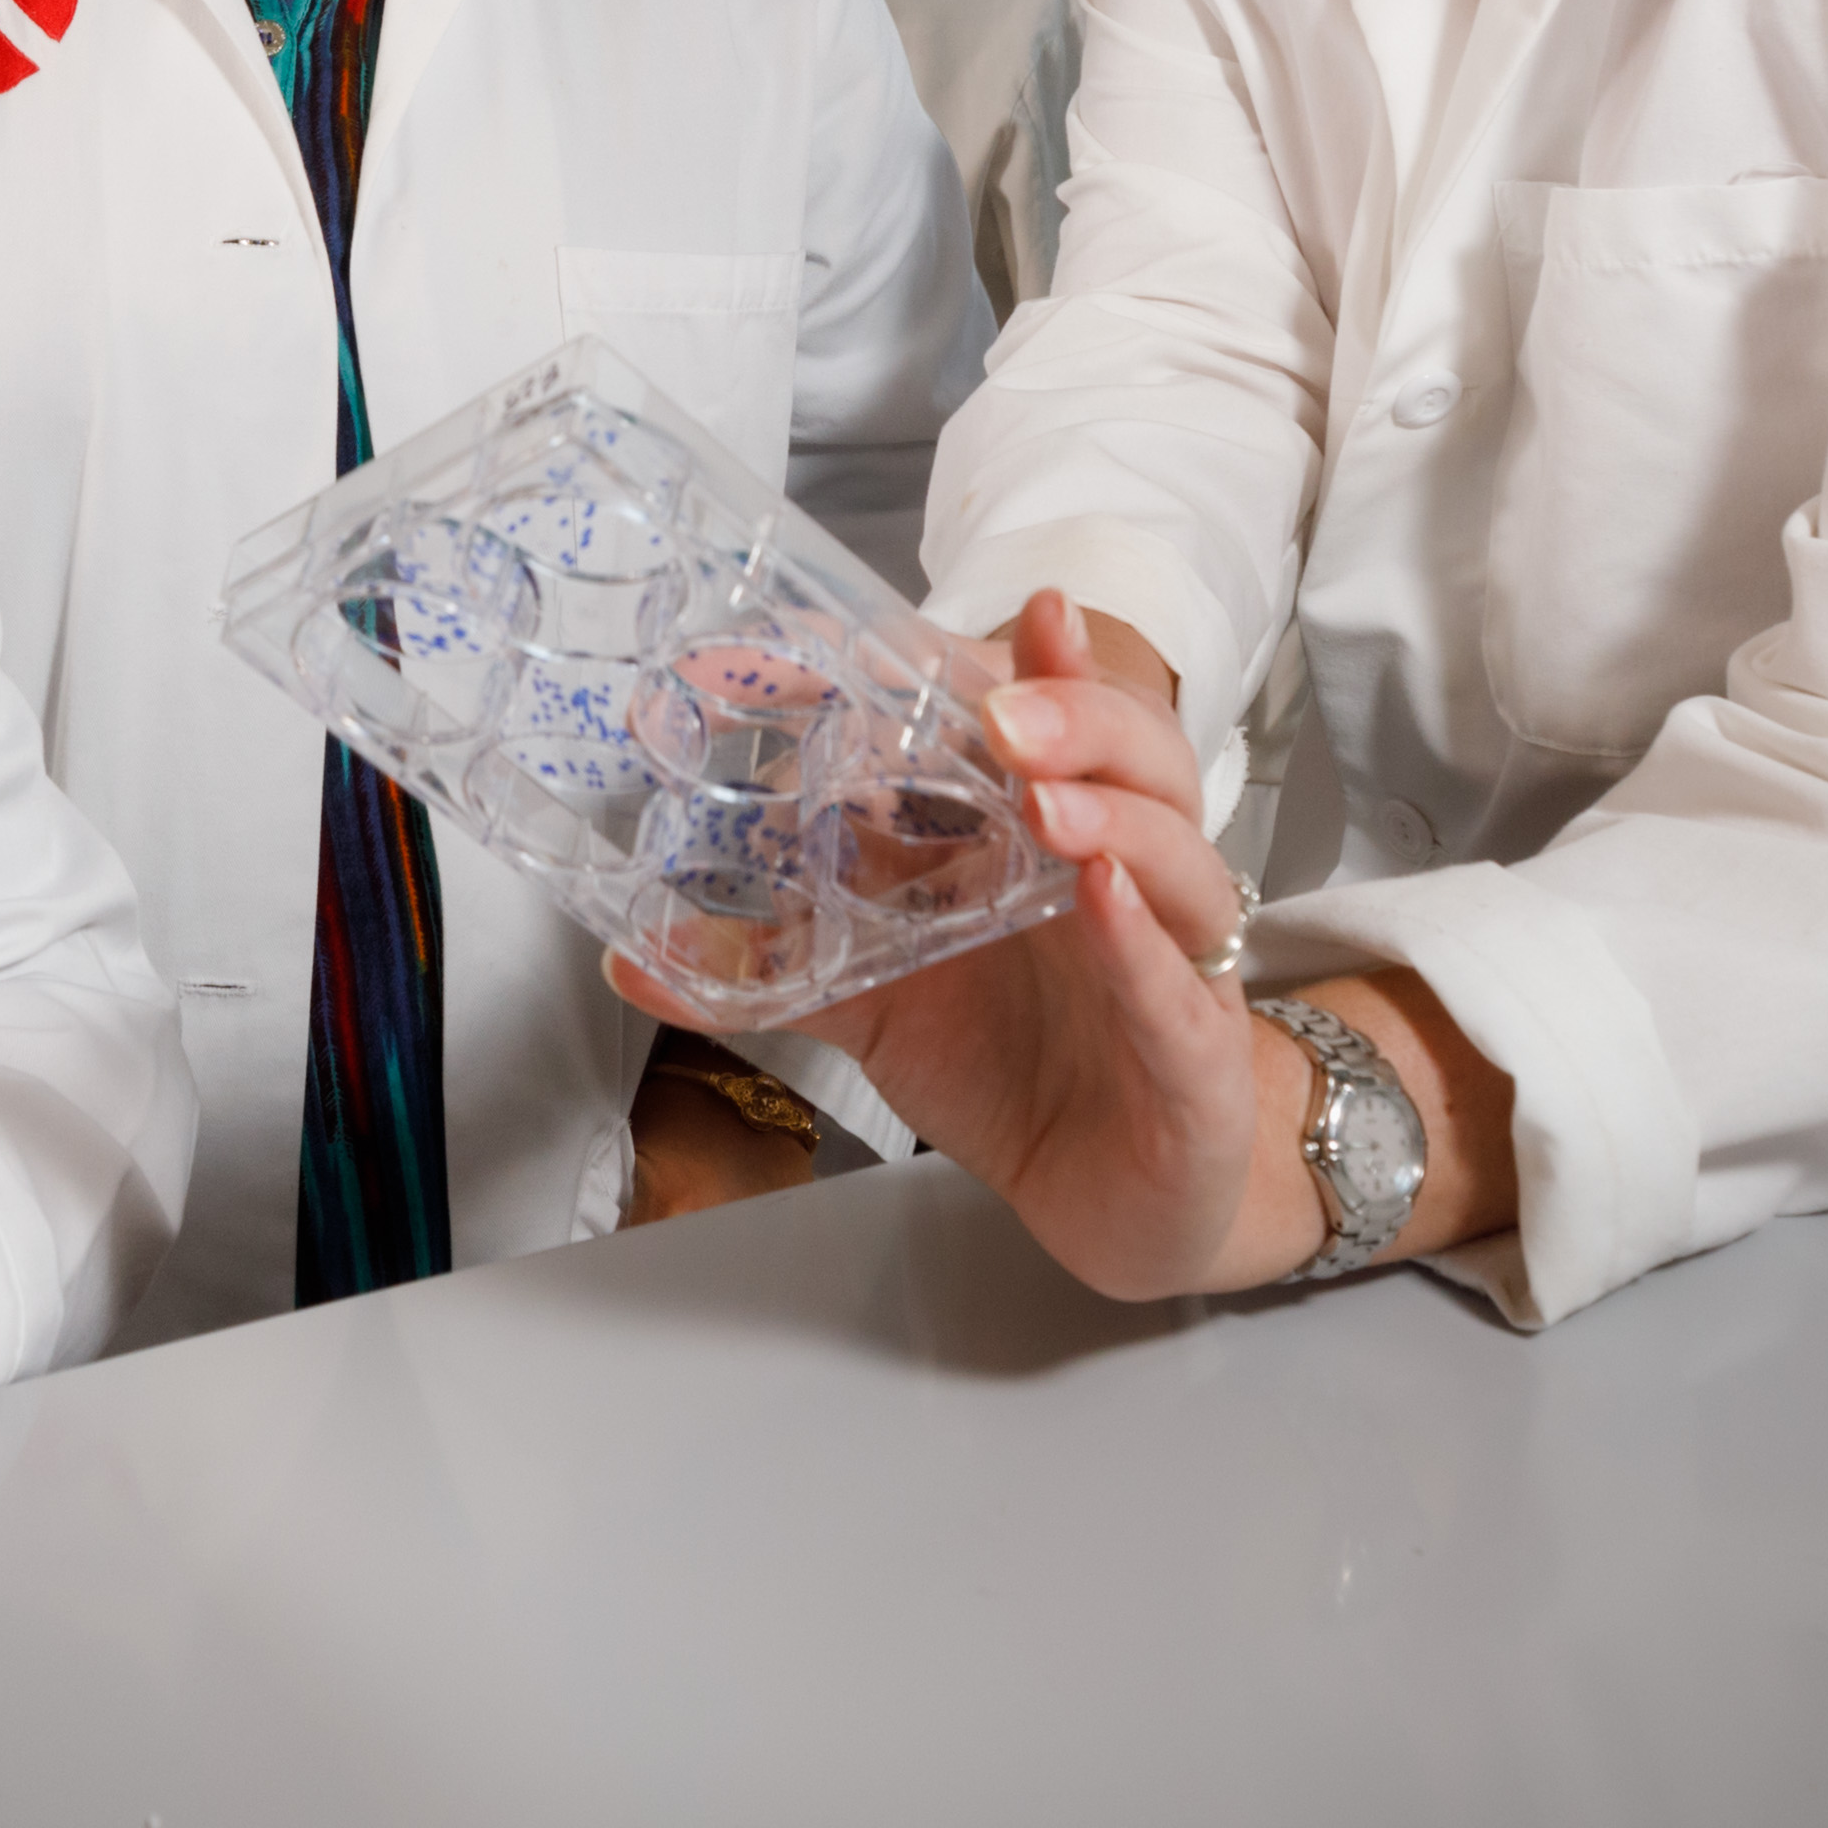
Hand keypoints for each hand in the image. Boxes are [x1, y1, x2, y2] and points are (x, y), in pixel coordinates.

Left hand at [617, 589, 1288, 1299]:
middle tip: (995, 710)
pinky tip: (1099, 895)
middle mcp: (1118, 871)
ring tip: (1042, 796)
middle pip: (1130, 754)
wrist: (1109, 1198)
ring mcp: (1168, 955)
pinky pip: (1178, 983)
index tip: (918, 629)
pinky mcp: (1196, 1051)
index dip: (1001, 661)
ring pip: (1175, 853)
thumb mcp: (880, 999)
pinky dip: (1140, 938)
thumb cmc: (1011, 1063)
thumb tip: (630, 959)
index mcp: (1044, 831)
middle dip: (1071, 711)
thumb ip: (775, 966)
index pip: (1040, 717)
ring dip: (1112, 811)